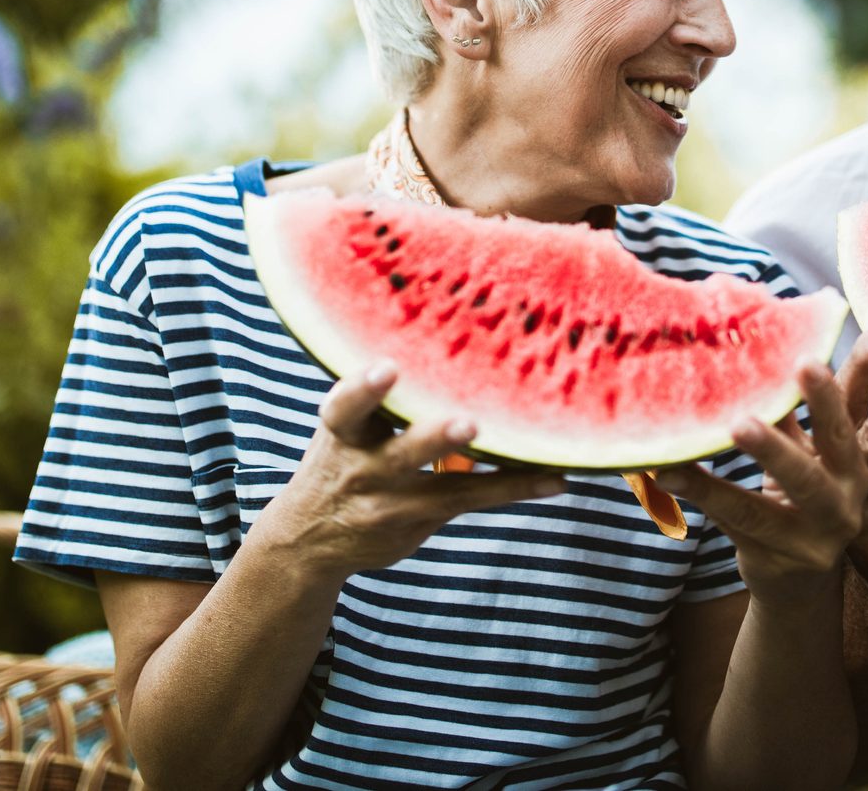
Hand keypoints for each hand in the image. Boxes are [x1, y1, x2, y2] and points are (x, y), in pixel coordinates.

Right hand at [260, 362, 564, 581]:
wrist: (310, 538)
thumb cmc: (341, 455)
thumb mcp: (343, 423)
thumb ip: (378, 395)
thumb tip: (440, 329)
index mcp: (342, 431)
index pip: (345, 408)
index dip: (364, 390)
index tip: (388, 368)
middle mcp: (364, 468)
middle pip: (401, 453)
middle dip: (434, 439)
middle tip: (468, 424)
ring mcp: (391, 503)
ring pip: (444, 490)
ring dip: (493, 477)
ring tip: (536, 463)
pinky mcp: (419, 522)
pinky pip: (471, 502)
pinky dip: (514, 488)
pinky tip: (556, 480)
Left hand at [657, 363, 867, 604]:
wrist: (800, 581)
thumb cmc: (801, 494)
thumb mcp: (810, 452)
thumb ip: (798, 407)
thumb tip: (767, 335)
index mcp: (855, 463)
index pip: (852, 416)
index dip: (838, 388)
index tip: (811, 357)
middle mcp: (844, 501)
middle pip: (824, 458)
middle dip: (790, 434)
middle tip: (746, 416)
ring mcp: (812, 538)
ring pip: (765, 507)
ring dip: (725, 481)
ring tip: (694, 450)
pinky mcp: (773, 560)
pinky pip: (730, 523)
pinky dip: (698, 496)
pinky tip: (664, 476)